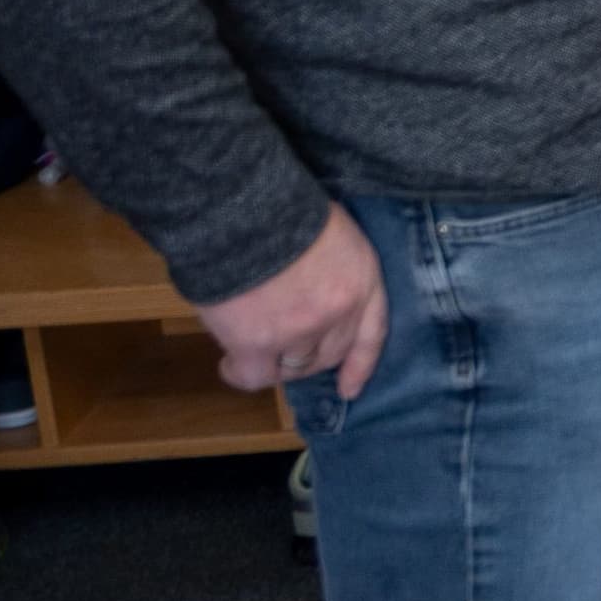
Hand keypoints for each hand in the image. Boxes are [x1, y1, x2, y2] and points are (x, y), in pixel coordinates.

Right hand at [198, 204, 386, 400]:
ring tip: (253, 348)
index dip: (360, 365)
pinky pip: (254, 375)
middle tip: (280, 347)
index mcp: (362, 282)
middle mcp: (338, 313)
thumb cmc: (287, 211)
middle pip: (327, 354)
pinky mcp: (259, 342)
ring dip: (275, 363)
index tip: (350, 389)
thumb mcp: (334, 235)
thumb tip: (310, 292)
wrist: (245, 212)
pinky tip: (229, 362)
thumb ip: (332, 271)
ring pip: (292, 367)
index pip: (370, 334)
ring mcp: (300, 331)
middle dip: (307, 356)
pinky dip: (240, 373)